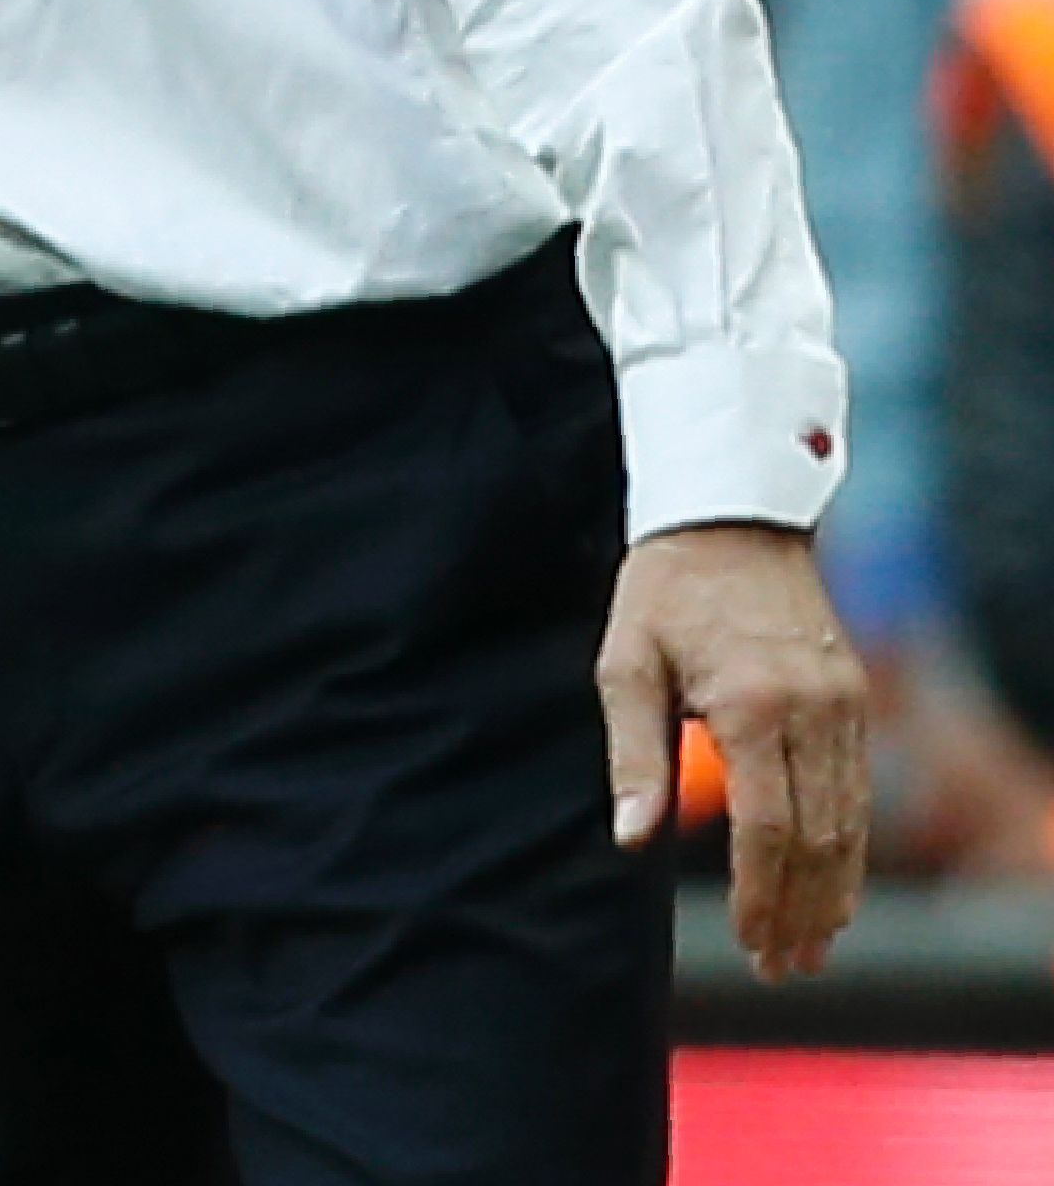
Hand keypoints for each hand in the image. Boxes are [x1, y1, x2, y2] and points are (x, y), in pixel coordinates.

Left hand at [603, 522, 866, 979]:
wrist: (730, 519)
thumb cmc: (663, 593)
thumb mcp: (625, 662)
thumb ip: (633, 753)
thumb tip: (631, 837)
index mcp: (753, 705)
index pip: (770, 828)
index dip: (762, 895)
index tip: (752, 944)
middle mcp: (813, 711)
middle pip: (820, 838)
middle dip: (802, 912)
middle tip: (781, 967)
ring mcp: (846, 705)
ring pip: (853, 822)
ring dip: (834, 892)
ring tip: (810, 947)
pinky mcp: (858, 699)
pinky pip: (863, 790)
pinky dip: (852, 848)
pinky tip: (836, 887)